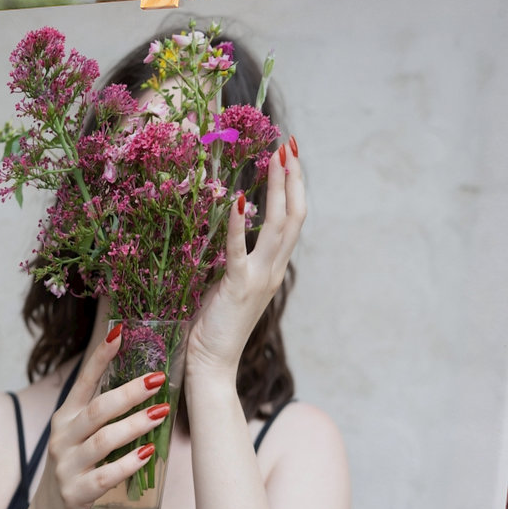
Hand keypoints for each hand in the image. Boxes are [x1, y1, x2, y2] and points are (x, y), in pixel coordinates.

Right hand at [26, 328, 171, 508]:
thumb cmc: (75, 467)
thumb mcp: (79, 434)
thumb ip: (101, 410)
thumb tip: (141, 380)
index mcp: (66, 416)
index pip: (83, 380)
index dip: (100, 356)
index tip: (119, 331)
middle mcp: (63, 436)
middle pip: (98, 408)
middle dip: (129, 391)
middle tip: (158, 379)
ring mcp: (68, 465)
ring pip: (103, 439)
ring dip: (135, 424)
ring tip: (161, 412)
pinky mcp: (76, 493)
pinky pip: (105, 476)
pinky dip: (128, 463)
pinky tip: (148, 453)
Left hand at [186, 137, 304, 381]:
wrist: (212, 364)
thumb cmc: (213, 324)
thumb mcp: (229, 283)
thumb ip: (235, 257)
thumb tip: (228, 225)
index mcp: (273, 268)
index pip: (293, 219)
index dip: (294, 186)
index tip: (289, 155)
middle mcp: (273, 270)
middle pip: (295, 215)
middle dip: (293, 177)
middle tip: (289, 144)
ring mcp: (259, 278)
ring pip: (280, 227)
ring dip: (278, 188)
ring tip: (275, 157)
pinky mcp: (237, 287)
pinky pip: (240, 250)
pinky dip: (241, 225)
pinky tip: (239, 200)